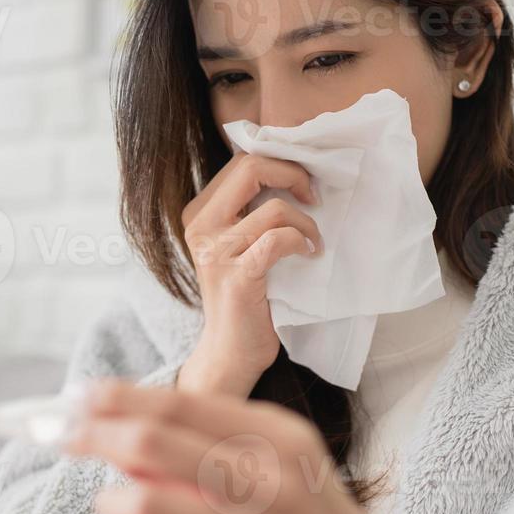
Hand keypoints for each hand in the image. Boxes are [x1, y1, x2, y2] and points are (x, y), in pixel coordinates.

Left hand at [62, 377, 442, 513]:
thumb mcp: (283, 463)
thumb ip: (213, 444)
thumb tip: (124, 435)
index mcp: (280, 439)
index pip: (179, 405)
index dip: (115, 399)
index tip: (75, 399)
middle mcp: (272, 485)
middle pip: (153, 444)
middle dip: (92, 435)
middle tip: (59, 436)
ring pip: (149, 507)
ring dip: (113, 501)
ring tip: (112, 504)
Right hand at [178, 152, 323, 397]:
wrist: (230, 351)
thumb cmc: (245, 296)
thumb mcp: (238, 244)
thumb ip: (251, 209)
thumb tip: (293, 171)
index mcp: (199, 213)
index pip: (242, 162)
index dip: (281, 164)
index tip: (303, 184)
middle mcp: (200, 227)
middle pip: (250, 168)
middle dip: (293, 175)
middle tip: (314, 198)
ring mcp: (215, 253)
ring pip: (273, 209)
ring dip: (305, 223)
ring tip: (312, 242)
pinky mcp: (237, 278)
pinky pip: (277, 240)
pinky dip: (300, 242)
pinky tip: (309, 255)